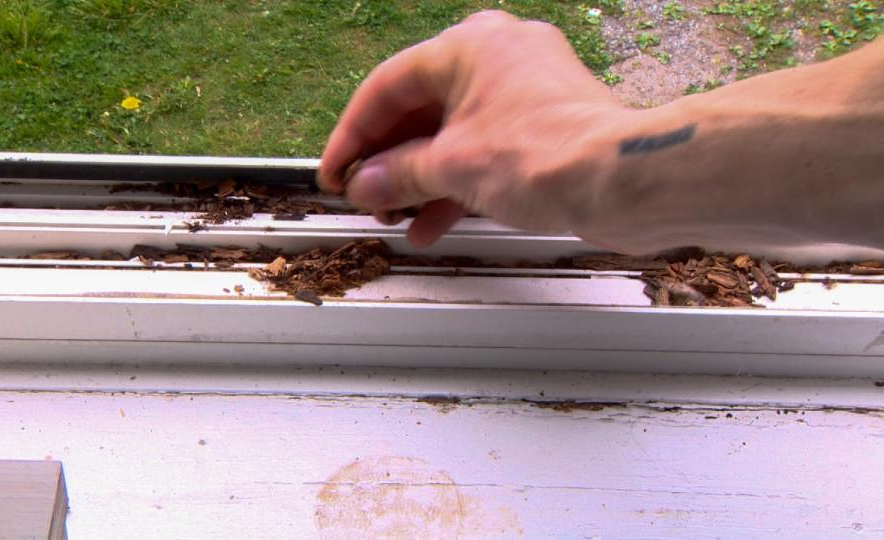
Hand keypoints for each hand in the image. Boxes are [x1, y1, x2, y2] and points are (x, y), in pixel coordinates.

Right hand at [317, 10, 630, 247]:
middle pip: (420, 111)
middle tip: (364, 198)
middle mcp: (497, 57)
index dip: (352, 135)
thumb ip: (398, 174)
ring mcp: (524, 91)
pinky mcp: (543, 125)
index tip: (333, 171)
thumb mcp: (452, 167)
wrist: (621, 182)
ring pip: (452, 134)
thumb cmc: (543, 155)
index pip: (388, 86)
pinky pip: (484, 150)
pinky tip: (432, 225)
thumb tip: (366, 184)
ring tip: (394, 217)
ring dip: (420, 179)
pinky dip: (457, 184)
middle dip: (389, 162)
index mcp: (469, 44)